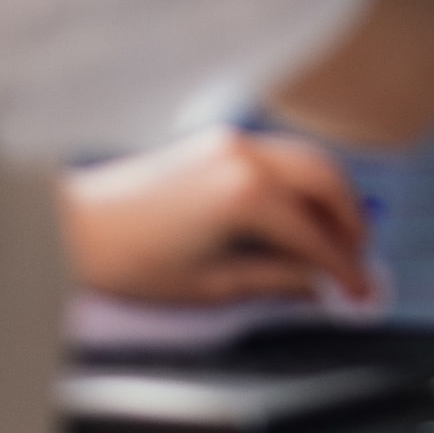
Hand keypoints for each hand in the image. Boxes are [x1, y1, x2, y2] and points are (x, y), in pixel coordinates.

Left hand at [61, 127, 374, 305]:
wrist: (74, 227)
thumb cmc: (129, 261)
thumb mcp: (210, 286)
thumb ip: (274, 282)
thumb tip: (316, 287)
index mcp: (245, 195)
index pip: (316, 234)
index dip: (346, 267)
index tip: (360, 291)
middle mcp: (244, 156)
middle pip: (327, 180)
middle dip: (351, 220)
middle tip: (358, 259)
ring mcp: (230, 142)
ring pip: (308, 160)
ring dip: (329, 197)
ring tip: (334, 238)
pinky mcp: (216, 141)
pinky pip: (280, 155)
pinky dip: (301, 182)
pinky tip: (299, 215)